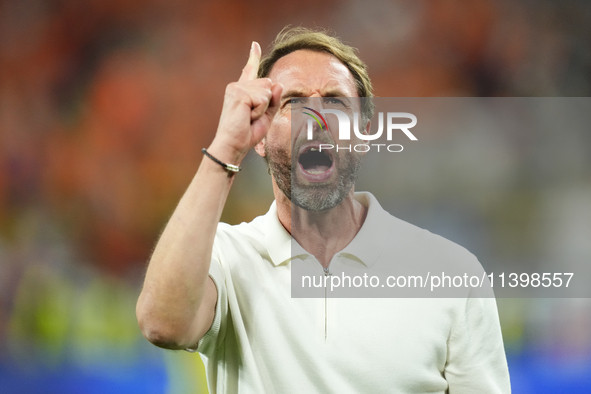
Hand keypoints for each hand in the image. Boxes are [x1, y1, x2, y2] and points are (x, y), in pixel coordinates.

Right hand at [211, 42, 282, 162]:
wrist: (233, 145)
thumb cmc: (247, 134)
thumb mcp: (266, 116)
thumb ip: (273, 100)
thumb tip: (278, 83)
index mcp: (243, 90)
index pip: (250, 70)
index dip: (253, 57)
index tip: (255, 44)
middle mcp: (238, 86)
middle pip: (268, 84)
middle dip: (267, 103)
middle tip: (251, 118)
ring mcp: (237, 88)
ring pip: (267, 91)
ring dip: (263, 108)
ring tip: (249, 118)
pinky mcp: (239, 93)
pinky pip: (263, 98)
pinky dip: (260, 111)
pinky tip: (248, 117)